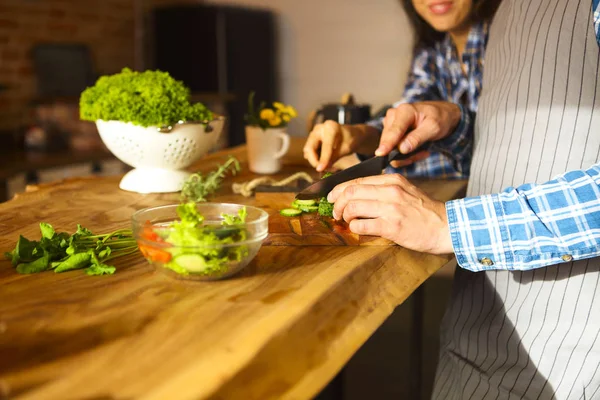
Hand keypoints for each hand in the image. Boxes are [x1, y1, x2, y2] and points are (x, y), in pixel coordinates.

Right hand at [303, 121, 379, 171]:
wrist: (350, 135)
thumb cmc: (350, 139)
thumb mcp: (346, 149)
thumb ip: (335, 157)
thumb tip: (324, 167)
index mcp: (330, 127)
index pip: (325, 146)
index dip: (323, 159)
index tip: (321, 169)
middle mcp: (319, 128)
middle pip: (310, 147)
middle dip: (315, 161)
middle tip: (323, 169)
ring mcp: (314, 133)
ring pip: (308, 151)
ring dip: (315, 161)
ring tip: (327, 166)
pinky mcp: (312, 140)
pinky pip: (309, 152)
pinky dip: (315, 159)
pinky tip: (324, 161)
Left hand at [327, 174, 452, 254]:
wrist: (447, 227)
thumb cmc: (425, 212)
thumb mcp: (406, 190)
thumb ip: (384, 189)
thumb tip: (357, 194)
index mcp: (393, 180)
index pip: (357, 180)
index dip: (339, 189)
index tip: (332, 197)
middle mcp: (390, 191)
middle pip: (350, 192)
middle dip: (337, 203)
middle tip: (335, 212)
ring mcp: (391, 209)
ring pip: (352, 207)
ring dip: (343, 216)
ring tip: (346, 221)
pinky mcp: (391, 227)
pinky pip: (361, 225)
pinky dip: (354, 228)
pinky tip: (357, 229)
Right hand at [375, 101, 461, 165]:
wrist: (442, 114)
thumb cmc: (439, 118)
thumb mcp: (434, 128)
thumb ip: (417, 138)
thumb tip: (402, 149)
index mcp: (404, 111)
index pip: (394, 131)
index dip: (387, 143)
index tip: (380, 154)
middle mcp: (393, 116)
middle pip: (390, 141)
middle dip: (404, 153)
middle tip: (423, 153)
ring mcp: (391, 123)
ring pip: (391, 147)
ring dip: (407, 154)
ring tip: (422, 150)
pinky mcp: (391, 131)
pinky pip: (393, 147)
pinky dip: (405, 153)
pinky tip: (417, 149)